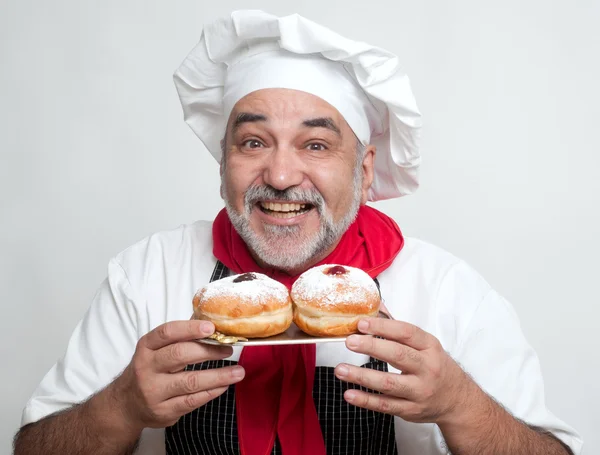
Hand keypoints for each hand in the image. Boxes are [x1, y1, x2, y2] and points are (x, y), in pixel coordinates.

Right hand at [111, 320, 244, 430]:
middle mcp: (147, 368)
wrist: (126, 405)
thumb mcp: (155, 350)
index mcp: (146, 347)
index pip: (167, 333)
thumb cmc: (149, 370)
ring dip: (218, 376)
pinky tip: (224, 385)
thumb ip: (179, 338)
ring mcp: (154, 391)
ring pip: (190, 382)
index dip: (190, 328)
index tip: (211, 327)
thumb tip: (211, 322)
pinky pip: (192, 401)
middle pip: (179, 355)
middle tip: (229, 348)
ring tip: (238, 372)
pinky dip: (212, 392)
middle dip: (209, 350)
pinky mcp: (163, 411)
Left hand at [334, 317, 473, 424]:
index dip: (383, 327)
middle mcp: (427, 368)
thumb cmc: (436, 366)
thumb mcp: (425, 344)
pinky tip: (349, 394)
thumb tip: (376, 306)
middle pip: (398, 355)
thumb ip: (398, 327)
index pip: (406, 332)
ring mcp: (419, 391)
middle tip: (349, 341)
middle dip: (371, 347)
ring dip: (362, 376)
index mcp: (430, 347)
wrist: (458, 400)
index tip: (361, 323)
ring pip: (389, 383)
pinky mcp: (411, 410)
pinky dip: (366, 400)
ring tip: (341, 370)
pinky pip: (386, 405)